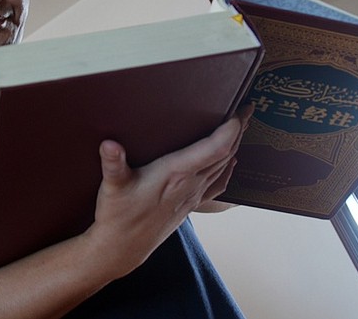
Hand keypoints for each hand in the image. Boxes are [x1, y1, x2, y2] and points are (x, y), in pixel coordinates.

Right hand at [85, 107, 250, 277]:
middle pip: (226, 153)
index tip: (238, 111)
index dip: (230, 129)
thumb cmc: (118, 216)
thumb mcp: (112, 187)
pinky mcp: (190, 204)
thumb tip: (109, 145)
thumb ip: (113, 164)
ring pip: (224, 166)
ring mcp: (193, 195)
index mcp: (176, 174)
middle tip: (247, 108)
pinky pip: (218, 183)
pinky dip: (228, 169)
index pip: (215, 148)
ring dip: (235, 145)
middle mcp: (191, 184)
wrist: (122, 248)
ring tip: (242, 126)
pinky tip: (231, 162)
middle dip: (239, 130)